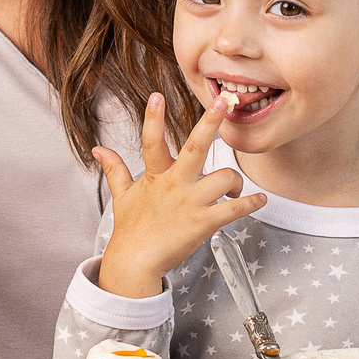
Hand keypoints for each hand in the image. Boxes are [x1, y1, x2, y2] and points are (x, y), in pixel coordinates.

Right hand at [94, 93, 267, 298]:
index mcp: (156, 176)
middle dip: (210, 123)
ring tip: (235, 188)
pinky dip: (250, 204)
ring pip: (224, 178)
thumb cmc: (132, 229)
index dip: (153, 119)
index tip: (156, 96)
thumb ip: (114, 169)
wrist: (135, 263)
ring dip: (237, 180)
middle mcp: (174, 185)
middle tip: (223, 102)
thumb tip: (98, 149)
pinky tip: (260, 200)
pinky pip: (233, 210)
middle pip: (195, 148)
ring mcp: (189, 204)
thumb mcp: (121, 196)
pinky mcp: (202, 224)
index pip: (151, 142)